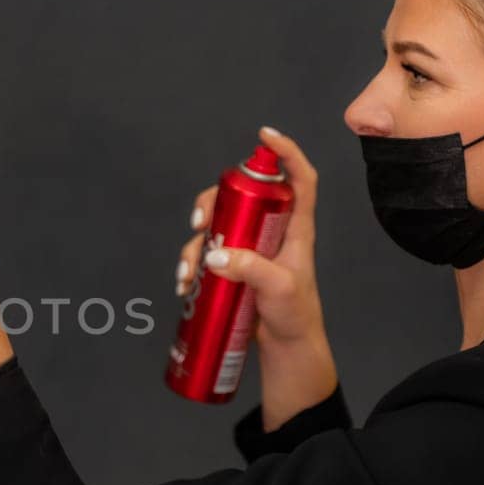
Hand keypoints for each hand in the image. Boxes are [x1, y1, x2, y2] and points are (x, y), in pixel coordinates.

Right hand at [176, 126, 336, 426]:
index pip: (300, 180)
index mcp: (295, 228)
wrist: (285, 348)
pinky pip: (205, 254)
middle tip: (200, 220)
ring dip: (195, 243)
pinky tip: (184, 284)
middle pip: (241, 196)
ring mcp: (249, 248)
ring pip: (217, 226)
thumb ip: (250, 270)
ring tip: (188, 272)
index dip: (286, 153)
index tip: (264, 135)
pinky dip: (191, 264)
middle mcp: (270, 231)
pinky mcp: (231, 267)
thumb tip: (215, 255)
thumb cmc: (295, 317)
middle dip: (214, 201)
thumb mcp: (279, 291)